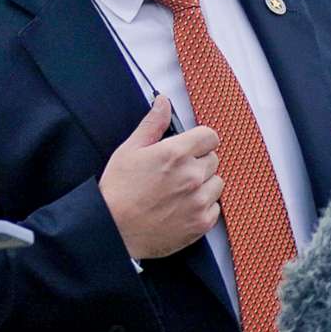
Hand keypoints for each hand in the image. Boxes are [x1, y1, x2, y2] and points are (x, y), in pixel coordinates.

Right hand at [99, 96, 220, 259]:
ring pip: (217, 183)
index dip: (199, 140)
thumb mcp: (129, 150)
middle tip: (176, 173)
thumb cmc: (118, 190)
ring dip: (204, 185)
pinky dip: (203, 207)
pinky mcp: (202, 222)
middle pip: (213, 159)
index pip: (210, 136)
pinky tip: (182, 208)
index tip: (190, 147)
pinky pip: (215, 207)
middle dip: (198, 162)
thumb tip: (163, 102)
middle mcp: (192, 175)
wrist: (113, 229)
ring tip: (179, 191)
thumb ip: (153, 124)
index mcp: (176, 153)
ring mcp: (199, 200)